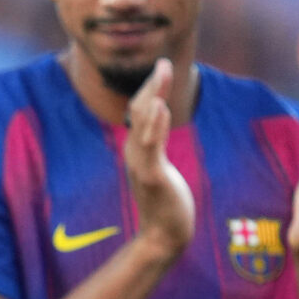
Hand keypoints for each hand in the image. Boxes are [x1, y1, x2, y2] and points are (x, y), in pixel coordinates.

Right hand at [123, 61, 194, 260]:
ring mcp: (140, 164)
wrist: (164, 235)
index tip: (162, 66)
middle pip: (139, 112)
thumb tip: (156, 123)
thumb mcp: (159, 167)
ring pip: (143, 124)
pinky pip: (151, 146)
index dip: (151, 88)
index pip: (141, 111)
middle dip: (152, 86)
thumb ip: (156, 144)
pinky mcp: (151, 176)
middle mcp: (134, 153)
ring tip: (162, 76)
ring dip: (154, 98)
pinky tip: (161, 108)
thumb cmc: (165, 203)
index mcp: (137, 149)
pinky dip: (154, 125)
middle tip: (163, 63)